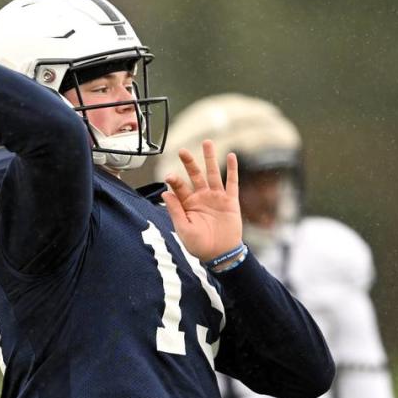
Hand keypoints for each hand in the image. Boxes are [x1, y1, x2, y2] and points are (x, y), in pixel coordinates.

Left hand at [161, 139, 242, 261]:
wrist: (220, 254)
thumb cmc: (199, 245)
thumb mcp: (184, 229)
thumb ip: (175, 210)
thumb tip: (165, 192)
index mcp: (188, 204)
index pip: (179, 187)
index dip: (174, 180)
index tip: (169, 176)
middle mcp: (201, 197)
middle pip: (195, 175)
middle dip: (189, 163)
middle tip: (183, 150)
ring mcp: (216, 198)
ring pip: (213, 173)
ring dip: (210, 159)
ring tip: (207, 143)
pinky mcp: (230, 201)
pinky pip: (232, 182)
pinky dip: (232, 169)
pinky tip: (232, 156)